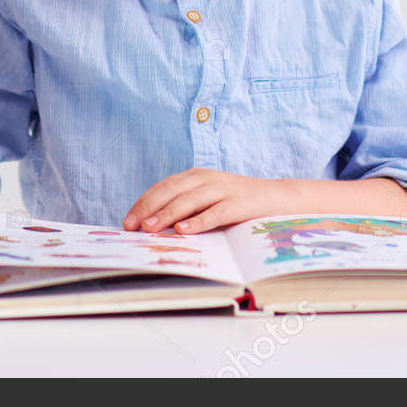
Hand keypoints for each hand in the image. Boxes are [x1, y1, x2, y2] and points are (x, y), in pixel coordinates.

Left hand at [123, 169, 298, 233]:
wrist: (279, 198)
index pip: (163, 187)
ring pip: (190, 200)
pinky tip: (184, 230)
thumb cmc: (238, 204)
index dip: (143, 203)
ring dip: (167, 214)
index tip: (127, 220)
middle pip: (171, 191)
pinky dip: (198, 221)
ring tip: (150, 228)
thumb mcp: (208, 200)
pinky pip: (216, 212)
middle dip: (149, 208)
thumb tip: (152, 226)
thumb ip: (185, 207)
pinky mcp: (240, 204)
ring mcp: (224, 189)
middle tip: (131, 226)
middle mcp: (207, 179)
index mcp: (196, 176)